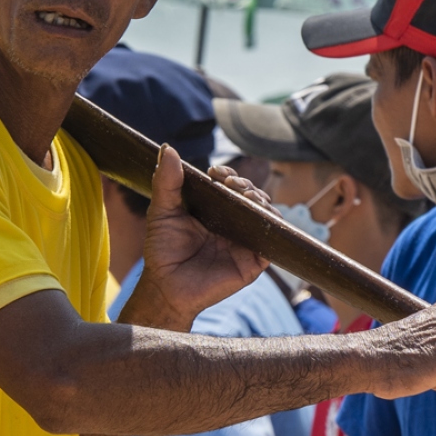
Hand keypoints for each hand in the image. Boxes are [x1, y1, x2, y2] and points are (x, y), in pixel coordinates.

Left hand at [126, 148, 269, 330]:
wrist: (167, 287)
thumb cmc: (163, 251)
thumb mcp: (162, 212)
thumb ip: (166, 182)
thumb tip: (168, 148)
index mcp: (214, 211)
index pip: (230, 186)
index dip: (228, 175)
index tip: (215, 173)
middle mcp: (232, 224)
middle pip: (251, 196)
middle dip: (244, 184)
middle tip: (230, 183)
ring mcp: (245, 242)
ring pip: (266, 214)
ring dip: (260, 200)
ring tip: (245, 195)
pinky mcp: (254, 261)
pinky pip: (273, 241)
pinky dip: (272, 225)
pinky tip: (261, 215)